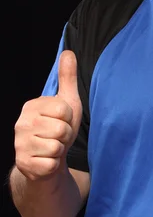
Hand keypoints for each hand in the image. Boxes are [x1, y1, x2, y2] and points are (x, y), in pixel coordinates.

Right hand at [14, 50, 82, 180]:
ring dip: (59, 150)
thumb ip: (67, 78)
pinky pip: (50, 164)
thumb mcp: (67, 102)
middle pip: (62, 129)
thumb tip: (68, 52)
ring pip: (56, 147)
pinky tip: (46, 160)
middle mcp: (21, 123)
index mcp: (32, 106)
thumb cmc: (58, 128)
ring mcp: (20, 145)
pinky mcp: (23, 164)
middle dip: (66, 136)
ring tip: (52, 148)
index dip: (69, 119)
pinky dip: (53, 164)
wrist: (46, 161)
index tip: (62, 122)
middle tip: (58, 137)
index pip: (64, 110)